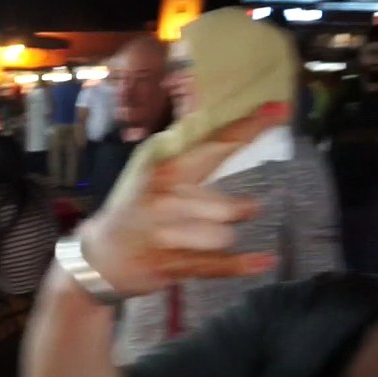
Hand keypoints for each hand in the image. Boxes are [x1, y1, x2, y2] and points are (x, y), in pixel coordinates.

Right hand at [76, 108, 285, 297]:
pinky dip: (242, 265)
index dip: (246, 130)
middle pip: (225, 205)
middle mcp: (165, 201)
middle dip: (238, 209)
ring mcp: (168, 236)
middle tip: (244, 210)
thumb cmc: (133, 211)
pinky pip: (217, 265)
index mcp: (164, 172)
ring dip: (224, 236)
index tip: (277, 111)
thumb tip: (227, 136)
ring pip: (223, 235)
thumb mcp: (150, 176)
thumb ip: (186, 158)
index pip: (212, 146)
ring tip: (211, 236)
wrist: (100, 257)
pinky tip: (265, 260)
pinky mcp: (173, 265)